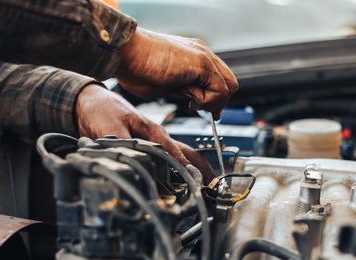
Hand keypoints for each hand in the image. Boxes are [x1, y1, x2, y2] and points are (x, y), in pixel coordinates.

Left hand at [75, 84, 214, 182]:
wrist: (87, 102)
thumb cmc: (101, 108)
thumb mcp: (110, 127)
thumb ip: (123, 144)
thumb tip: (132, 161)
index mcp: (153, 131)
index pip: (175, 153)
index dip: (187, 169)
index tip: (197, 182)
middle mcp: (156, 137)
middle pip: (185, 154)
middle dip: (200, 169)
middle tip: (211, 184)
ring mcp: (152, 142)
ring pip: (178, 157)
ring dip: (190, 170)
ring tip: (202, 184)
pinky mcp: (143, 147)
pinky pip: (164, 160)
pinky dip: (175, 170)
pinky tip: (176, 181)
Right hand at [115, 28, 237, 119]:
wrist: (126, 52)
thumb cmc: (136, 68)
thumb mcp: (166, 85)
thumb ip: (184, 90)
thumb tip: (194, 99)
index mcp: (194, 58)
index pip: (219, 80)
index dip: (215, 99)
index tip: (206, 110)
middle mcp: (203, 54)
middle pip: (230, 83)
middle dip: (217, 101)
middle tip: (197, 107)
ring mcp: (204, 57)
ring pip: (229, 87)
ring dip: (212, 101)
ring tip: (190, 100)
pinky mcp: (202, 63)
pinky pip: (220, 90)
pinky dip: (207, 100)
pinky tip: (188, 97)